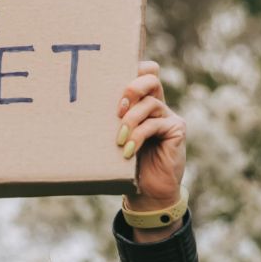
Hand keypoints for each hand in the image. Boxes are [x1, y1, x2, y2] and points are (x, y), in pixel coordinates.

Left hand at [114, 60, 185, 209]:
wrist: (147, 194)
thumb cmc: (126, 167)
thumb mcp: (115, 139)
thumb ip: (111, 121)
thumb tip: (83, 105)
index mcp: (142, 103)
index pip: (144, 71)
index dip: (134, 67)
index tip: (112, 82)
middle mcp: (158, 106)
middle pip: (151, 77)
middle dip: (131, 89)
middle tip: (117, 110)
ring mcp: (169, 116)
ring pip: (150, 103)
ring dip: (130, 121)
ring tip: (119, 140)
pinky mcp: (177, 130)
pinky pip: (154, 124)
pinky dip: (138, 137)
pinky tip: (128, 152)